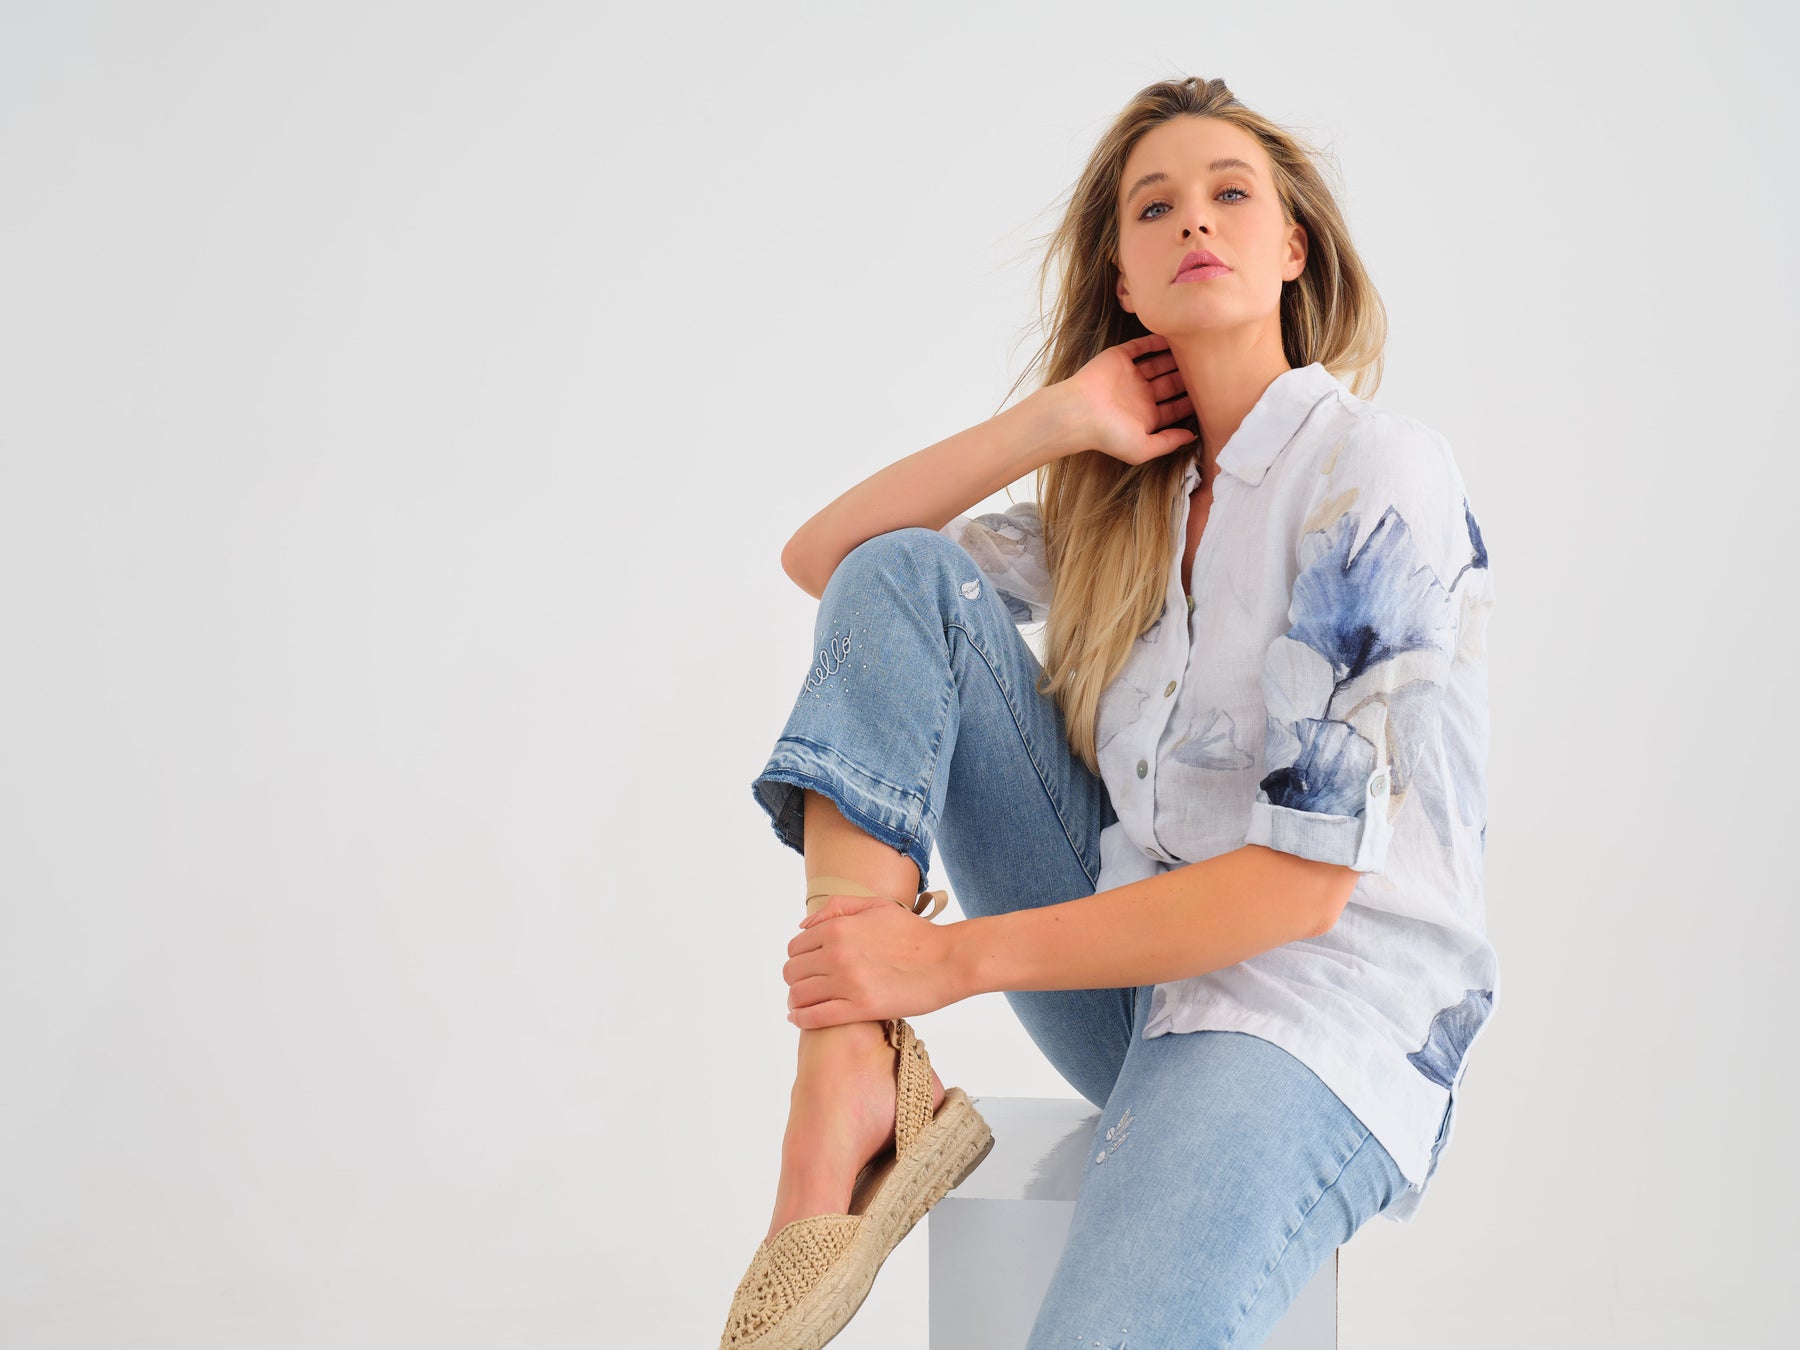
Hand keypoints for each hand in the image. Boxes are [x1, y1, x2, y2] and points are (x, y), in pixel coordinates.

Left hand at [782, 894, 963, 1029]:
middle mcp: (837, 954)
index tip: (807, 967)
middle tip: (807, 985)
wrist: (948, 959)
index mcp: (839, 928)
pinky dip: (802, 1019)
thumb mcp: (877, 906)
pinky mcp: (861, 1008)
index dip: (799, 958)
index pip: (795, 947)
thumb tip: (803, 926)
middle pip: (792, 972)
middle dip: (796, 979)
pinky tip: (800, 1018)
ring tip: (804, 1004)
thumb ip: (838, 909)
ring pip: (799, 996)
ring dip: (796, 1001)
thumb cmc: (915, 933)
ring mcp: (848, 982)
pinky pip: (815, 1017)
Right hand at [1052, 332, 1196, 466]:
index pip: (1175, 407)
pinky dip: (1155, 341)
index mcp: (1146, 416)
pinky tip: (1172, 337)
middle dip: (1188, 378)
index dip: (1193, 401)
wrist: (1079, 413)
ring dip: (1175, 358)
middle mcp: (1140, 395)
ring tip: (1196, 349)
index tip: (1212, 394)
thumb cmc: (1108, 435)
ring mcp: (1129, 376)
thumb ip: (1169, 443)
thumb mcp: (1143, 448)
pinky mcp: (1119, 358)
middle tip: (1209, 367)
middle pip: (1170, 383)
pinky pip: (1141, 347)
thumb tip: (1193, 437)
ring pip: (1158, 364)